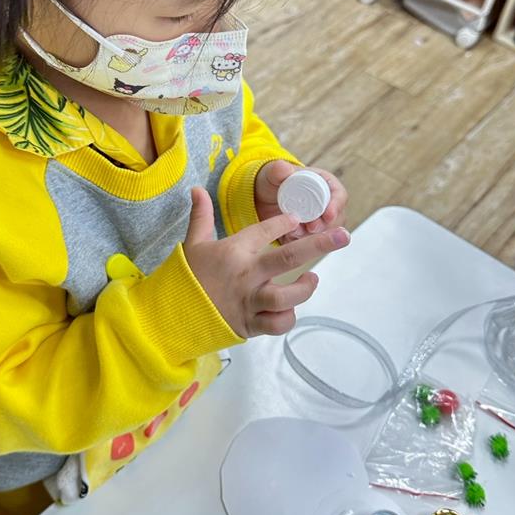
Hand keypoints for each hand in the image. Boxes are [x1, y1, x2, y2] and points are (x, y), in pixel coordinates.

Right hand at [183, 187, 349, 337]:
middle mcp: (246, 276)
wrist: (171, 317)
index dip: (284, 222)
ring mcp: (250, 302)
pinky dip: (287, 317)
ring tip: (312, 278)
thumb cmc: (186, 278)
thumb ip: (201, 216)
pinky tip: (289, 308)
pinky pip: (278, 323)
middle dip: (319, 245)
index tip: (298, 217)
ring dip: (305, 288)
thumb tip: (198, 188)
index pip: (266, 230)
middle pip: (289, 258)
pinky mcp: (251, 325)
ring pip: (287, 296)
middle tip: (343, 235)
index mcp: (234, 252)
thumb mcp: (192, 244)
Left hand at [254, 160, 347, 241]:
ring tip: (295, 233)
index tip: (328, 215)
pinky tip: (289, 239)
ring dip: (313, 236)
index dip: (336, 206)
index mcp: (324, 183)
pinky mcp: (309, 235)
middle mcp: (326, 203)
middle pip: (336, 218)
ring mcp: (318, 220)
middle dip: (326, 226)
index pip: (339, 195)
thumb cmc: (272, 182)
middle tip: (311, 228)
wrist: (261, 199)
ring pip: (326, 233)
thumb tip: (283, 167)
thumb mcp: (272, 174)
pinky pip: (311, 244)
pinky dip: (301, 243)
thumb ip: (277, 170)